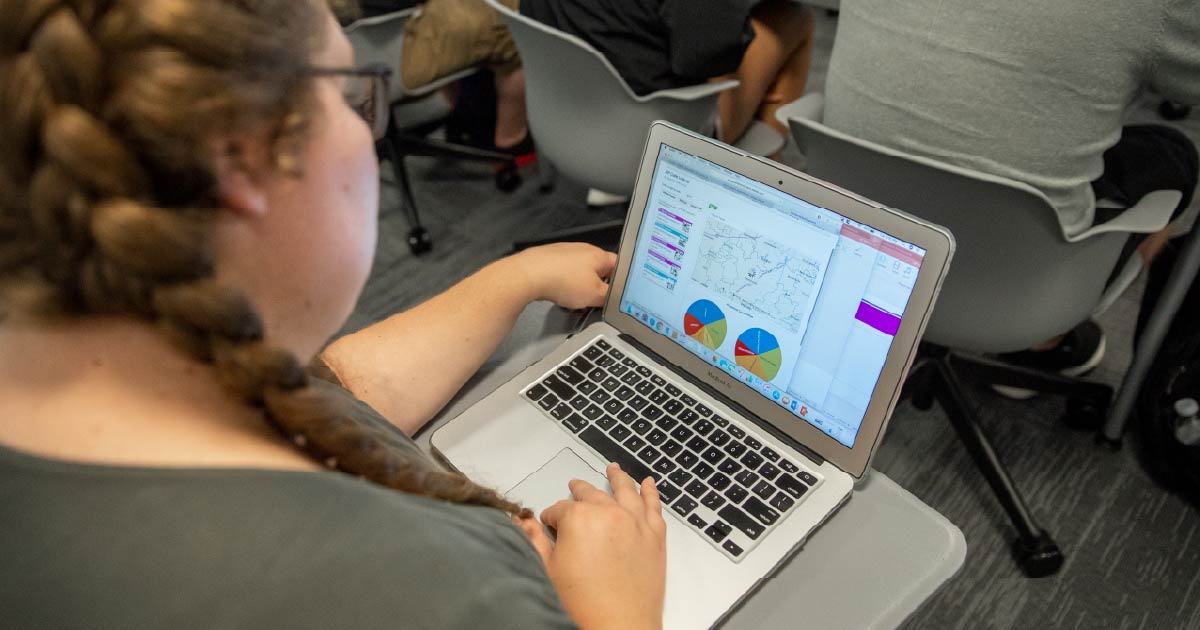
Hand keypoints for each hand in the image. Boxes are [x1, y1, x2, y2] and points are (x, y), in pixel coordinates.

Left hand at [511, 243, 616, 309]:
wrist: (528, 274)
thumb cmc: (561, 280)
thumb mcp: (594, 295)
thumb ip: (610, 297)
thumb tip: (615, 298)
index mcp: (598, 255)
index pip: (619, 266)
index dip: (621, 282)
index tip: (617, 294)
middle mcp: (583, 249)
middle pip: (598, 271)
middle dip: (597, 287)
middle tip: (593, 301)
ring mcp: (565, 253)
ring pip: (580, 273)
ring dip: (579, 288)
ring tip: (573, 301)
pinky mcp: (550, 259)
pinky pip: (564, 274)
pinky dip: (564, 285)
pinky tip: (559, 294)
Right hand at [515, 463, 666, 629]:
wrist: (619, 626)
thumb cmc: (584, 604)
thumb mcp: (548, 570)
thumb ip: (535, 540)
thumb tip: (522, 521)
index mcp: (579, 518)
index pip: (559, 509)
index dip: (551, 518)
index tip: (549, 525)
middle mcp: (608, 512)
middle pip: (591, 494)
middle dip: (580, 490)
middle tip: (574, 486)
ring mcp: (635, 521)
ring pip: (625, 490)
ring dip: (617, 477)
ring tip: (613, 468)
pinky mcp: (655, 535)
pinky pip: (654, 505)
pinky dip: (651, 492)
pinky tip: (648, 484)